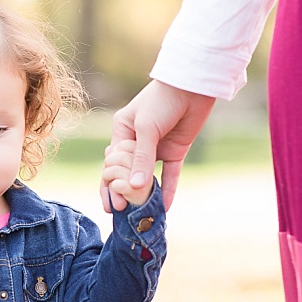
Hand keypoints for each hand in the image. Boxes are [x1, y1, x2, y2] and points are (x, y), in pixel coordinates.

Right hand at [104, 80, 214, 211]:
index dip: (110, 184)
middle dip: (124, 192)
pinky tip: (165, 207)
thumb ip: (141, 158)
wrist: (191, 86)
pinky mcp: (176, 151)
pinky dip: (167, 190)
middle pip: (128, 171)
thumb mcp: (146, 129)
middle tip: (122, 212)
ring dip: (145, 194)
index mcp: (122, 132)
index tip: (112, 204)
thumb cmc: (161, 101)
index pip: (112, 163)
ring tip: (142, 215)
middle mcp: (137, 142)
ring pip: (148, 176)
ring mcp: (157, 148)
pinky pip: (170, 174)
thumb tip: (134, 186)